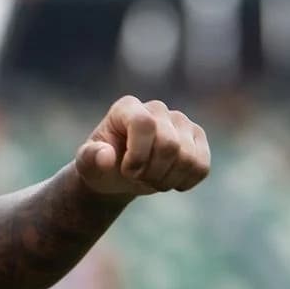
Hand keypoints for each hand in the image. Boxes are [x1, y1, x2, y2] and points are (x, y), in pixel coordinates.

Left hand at [75, 96, 210, 196]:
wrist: (119, 172)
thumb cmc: (101, 164)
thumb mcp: (88, 164)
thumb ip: (92, 158)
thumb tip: (106, 156)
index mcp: (127, 107)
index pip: (144, 124)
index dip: (138, 155)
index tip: (127, 170)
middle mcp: (157, 108)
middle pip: (170, 145)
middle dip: (153, 172)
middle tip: (138, 177)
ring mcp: (181, 121)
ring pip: (189, 158)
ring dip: (168, 179)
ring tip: (151, 178)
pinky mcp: (197, 137)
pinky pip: (202, 166)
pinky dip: (185, 181)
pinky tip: (169, 179)